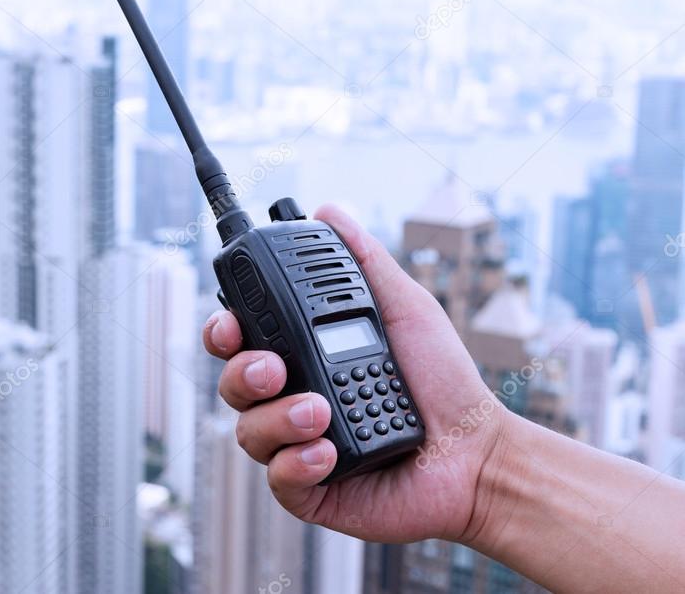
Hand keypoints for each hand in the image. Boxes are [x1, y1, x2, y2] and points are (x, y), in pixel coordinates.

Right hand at [202, 203, 511, 543]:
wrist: (476, 450)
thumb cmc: (442, 381)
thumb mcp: (405, 308)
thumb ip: (365, 261)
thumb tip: (329, 211)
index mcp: (303, 357)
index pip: (242, 340)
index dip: (224, 330)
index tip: (232, 321)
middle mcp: (292, 399)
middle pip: (232, 384)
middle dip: (241, 373)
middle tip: (274, 369)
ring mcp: (299, 445)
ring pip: (249, 431)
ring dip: (278, 418)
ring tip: (321, 410)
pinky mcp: (311, 489)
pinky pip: (277, 478)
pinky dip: (296, 462)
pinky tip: (326, 452)